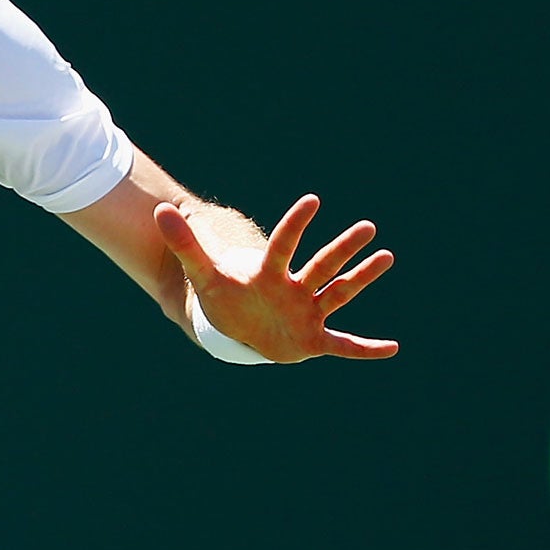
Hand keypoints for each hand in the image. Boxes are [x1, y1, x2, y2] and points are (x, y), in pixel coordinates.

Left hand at [154, 195, 397, 361]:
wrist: (236, 327)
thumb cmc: (224, 297)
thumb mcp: (201, 274)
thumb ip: (184, 244)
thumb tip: (158, 210)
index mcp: (268, 273)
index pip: (283, 245)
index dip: (295, 225)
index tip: (313, 200)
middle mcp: (294, 288)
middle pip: (321, 264)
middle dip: (343, 248)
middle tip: (368, 227)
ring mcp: (306, 311)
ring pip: (338, 293)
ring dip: (361, 278)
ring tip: (386, 256)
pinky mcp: (313, 338)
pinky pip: (342, 345)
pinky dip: (364, 349)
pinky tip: (391, 348)